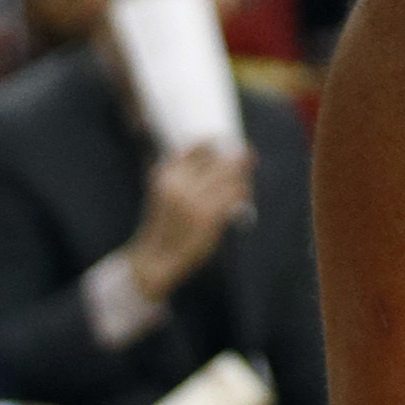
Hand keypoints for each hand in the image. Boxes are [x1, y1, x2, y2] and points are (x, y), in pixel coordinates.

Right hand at [123, 138, 254, 299]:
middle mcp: (180, 182)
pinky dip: (242, 192)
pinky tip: (244, 194)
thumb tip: (208, 148)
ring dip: (242, 175)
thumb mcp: (163, 192)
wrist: (155, 259)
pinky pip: (234, 194)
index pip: (199, 147)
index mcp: (167, 173)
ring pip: (230, 175)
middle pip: (219, 159)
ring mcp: (195, 198)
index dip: (216, 144)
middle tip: (249, 155)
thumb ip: (180, 172)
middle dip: (236, 158)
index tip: (227, 145)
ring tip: (246, 179)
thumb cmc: (163, 226)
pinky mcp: (209, 215)